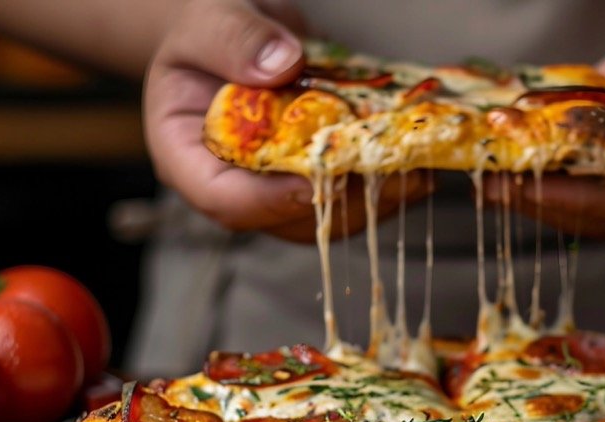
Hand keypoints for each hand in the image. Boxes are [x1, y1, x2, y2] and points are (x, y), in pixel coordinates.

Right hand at [143, 0, 428, 242]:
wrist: (230, 30)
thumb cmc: (206, 28)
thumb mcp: (208, 19)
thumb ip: (235, 40)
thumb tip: (281, 65)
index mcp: (187, 155)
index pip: (223, 199)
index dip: (270, 200)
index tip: (314, 181)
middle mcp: (232, 183)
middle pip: (285, 218)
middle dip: (343, 203)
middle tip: (393, 175)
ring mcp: (274, 186)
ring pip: (325, 216)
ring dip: (375, 199)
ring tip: (417, 170)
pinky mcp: (310, 179)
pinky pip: (347, 196)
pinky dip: (383, 182)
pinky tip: (416, 160)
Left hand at [489, 7, 604, 239]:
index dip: (594, 198)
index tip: (544, 184)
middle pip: (603, 216)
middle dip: (546, 202)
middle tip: (492, 184)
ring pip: (579, 209)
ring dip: (530, 195)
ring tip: (482, 176)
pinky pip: (569, 189)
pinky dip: (533, 177)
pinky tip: (495, 164)